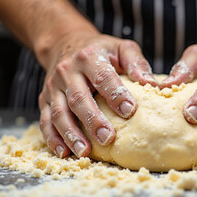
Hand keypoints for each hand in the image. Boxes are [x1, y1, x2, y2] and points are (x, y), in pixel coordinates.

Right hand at [38, 31, 156, 158]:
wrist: (65, 43)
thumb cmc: (99, 50)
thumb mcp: (120, 47)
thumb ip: (136, 63)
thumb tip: (152, 84)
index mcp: (89, 57)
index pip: (103, 77)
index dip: (116, 94)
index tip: (129, 111)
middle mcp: (67, 71)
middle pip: (79, 99)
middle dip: (93, 121)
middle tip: (108, 138)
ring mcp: (53, 87)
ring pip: (59, 113)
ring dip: (71, 134)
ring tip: (84, 151)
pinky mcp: (44, 100)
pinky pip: (45, 121)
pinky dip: (53, 138)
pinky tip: (64, 152)